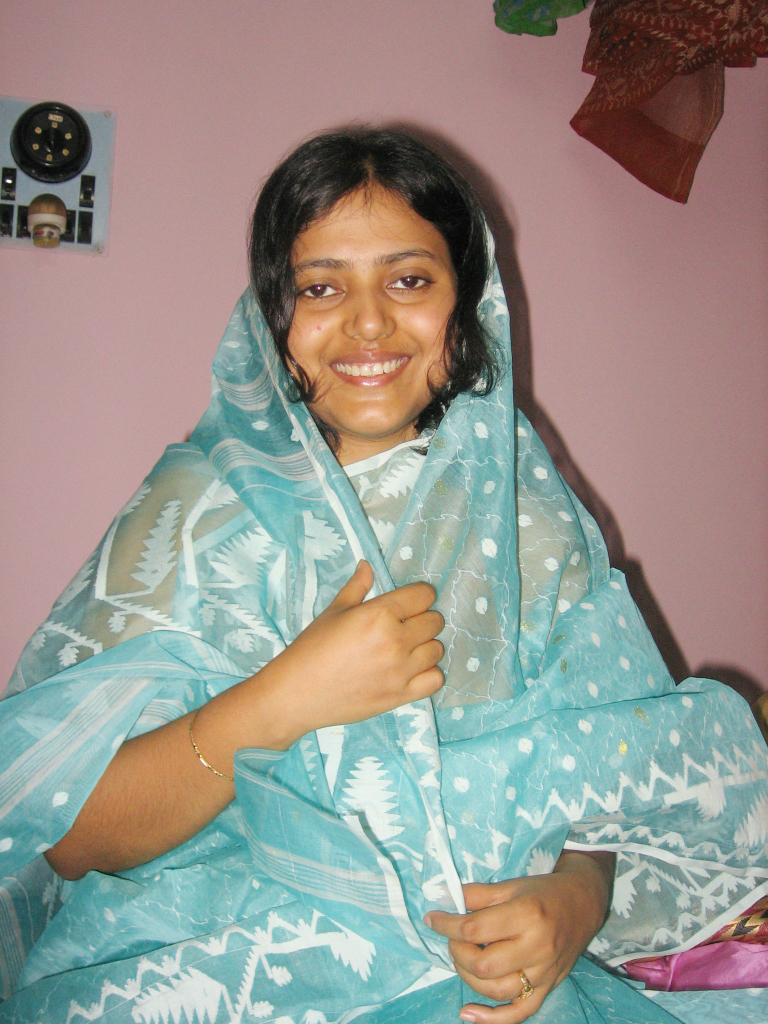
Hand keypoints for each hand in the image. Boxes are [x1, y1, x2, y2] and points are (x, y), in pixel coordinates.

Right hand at [266, 560, 444, 742]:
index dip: (418, 596)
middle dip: (423, 619)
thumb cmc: (313, 647)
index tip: (409, 602)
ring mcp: (401, 671)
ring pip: (437, 649)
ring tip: (407, 648)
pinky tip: (413, 670)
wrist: (298, 693)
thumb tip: (367, 565)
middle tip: (404, 625)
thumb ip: (357, 586)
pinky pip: (436, 679)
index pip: (423, 595)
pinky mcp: (402, 696)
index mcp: (380, 614)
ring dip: (426, 646)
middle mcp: (396, 641)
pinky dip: (429, 672)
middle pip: (434, 621)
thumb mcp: (334, 611)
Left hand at [424, 852, 613, 1022]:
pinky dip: (492, 1018)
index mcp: (527, 915)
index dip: (446, 925)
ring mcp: (544, 973)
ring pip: (497, 990)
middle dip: (457, 952)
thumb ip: (476, 894)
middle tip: (453, 938)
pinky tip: (468, 1013)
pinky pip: (519, 1012)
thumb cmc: (544, 892)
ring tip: (462, 958)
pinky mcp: (547, 988)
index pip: (475, 929)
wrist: (583, 904)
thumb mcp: (510, 885)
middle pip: (484, 965)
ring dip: (468, 977)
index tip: (432, 919)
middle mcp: (537, 948)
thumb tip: (442, 896)